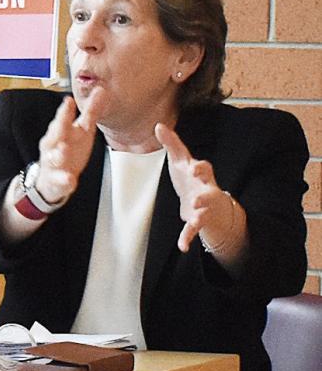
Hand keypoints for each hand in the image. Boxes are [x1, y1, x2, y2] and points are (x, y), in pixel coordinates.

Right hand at [34, 88, 108, 205]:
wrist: (51, 179)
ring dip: (58, 153)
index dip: (66, 111)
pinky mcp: (57, 179)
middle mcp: (54, 145)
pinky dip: (64, 179)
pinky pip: (60, 180)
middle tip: (63, 118)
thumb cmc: (68, 150)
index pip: (64, 119)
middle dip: (59, 125)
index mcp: (62, 132)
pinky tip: (69, 179)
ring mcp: (54, 162)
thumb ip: (90, 112)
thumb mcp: (81, 130)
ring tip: (63, 150)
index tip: (68, 101)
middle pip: (55, 134)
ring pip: (54, 157)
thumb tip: (101, 90)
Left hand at [154, 123, 243, 254]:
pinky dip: (187, 238)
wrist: (211, 205)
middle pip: (208, 188)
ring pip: (204, 209)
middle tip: (198, 191)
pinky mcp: (199, 221)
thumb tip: (159, 124)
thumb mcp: (182, 161)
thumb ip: (172, 144)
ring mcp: (204, 206)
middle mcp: (206, 189)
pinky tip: (182, 246)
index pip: (203, 167)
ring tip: (193, 213)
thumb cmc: (192, 178)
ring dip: (199, 211)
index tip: (194, 167)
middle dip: (204, 188)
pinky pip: (194, 230)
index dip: (199, 167)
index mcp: (200, 174)